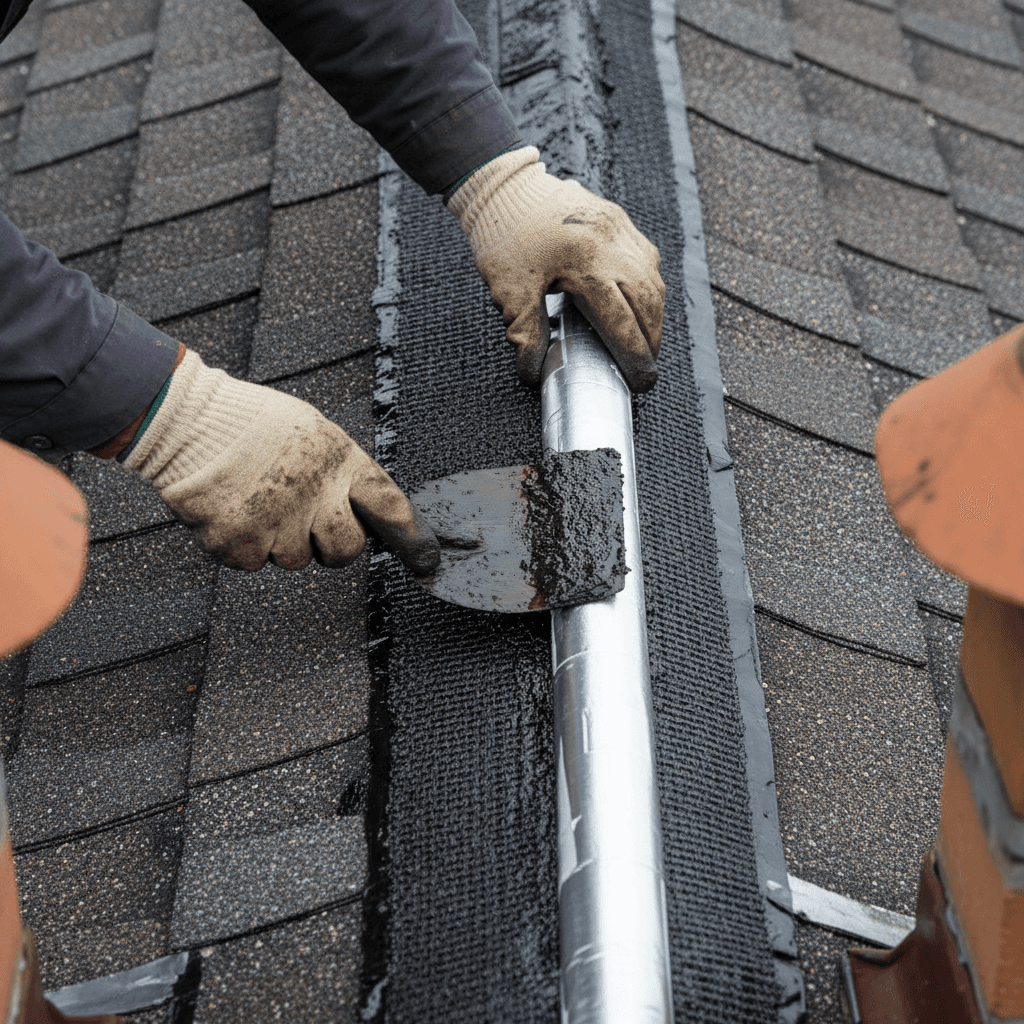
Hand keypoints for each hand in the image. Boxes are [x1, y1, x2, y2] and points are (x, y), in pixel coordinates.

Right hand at [124, 350, 439, 573]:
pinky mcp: (240, 546)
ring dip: (281, 540)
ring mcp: (278, 524)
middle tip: (305, 518)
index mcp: (341, 463)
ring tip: (258, 500)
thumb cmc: (252, 422)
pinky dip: (244, 545)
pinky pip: (254, 562)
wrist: (186, 421)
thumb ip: (342, 471)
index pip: (392, 507)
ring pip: (296, 559)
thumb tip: (364, 508)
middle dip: (332, 544)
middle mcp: (316, 497)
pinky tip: (233, 510)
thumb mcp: (314, 432)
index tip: (428, 561)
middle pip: (346, 551)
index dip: (414, 539)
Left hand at [450, 147, 664, 391]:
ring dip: (653, 316)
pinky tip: (640, 304)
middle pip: (647, 303)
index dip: (634, 356)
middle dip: (651, 340)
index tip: (640, 380)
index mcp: (586, 264)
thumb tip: (534, 372)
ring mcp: (619, 229)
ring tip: (645, 342)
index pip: (622, 322)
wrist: (502, 187)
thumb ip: (526, 334)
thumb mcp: (510, 291)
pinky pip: (646, 258)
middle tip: (646, 367)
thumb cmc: (504, 236)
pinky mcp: (618, 219)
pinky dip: (647, 287)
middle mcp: (612, 244)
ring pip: (652, 280)